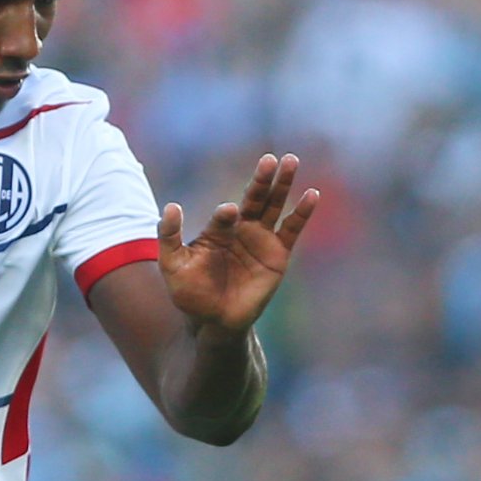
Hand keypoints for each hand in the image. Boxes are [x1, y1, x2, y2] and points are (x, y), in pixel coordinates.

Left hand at [163, 152, 319, 333]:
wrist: (215, 321)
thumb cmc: (191, 294)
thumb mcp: (172, 265)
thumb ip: (169, 236)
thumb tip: (172, 206)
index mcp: (217, 228)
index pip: (225, 214)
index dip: (227, 214)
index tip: (229, 213)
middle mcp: (241, 229)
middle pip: (254, 197)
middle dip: (262, 178)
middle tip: (269, 158)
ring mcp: (261, 240)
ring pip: (274, 205)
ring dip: (283, 184)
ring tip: (290, 161)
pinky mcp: (278, 254)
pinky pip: (292, 229)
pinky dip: (302, 212)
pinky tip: (312, 194)